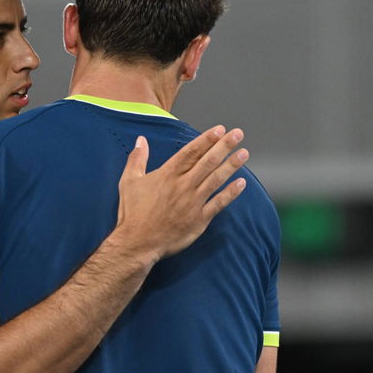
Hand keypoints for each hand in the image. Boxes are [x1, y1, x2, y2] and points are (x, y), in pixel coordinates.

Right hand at [113, 126, 248, 262]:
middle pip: (208, 162)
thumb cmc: (132, 213)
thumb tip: (140, 141)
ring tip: (244, 153)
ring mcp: (193, 202)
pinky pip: (219, 203)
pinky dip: (231, 193)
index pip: (191, 152)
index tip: (219, 129)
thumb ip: (137, 159)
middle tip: (238, 134)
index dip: (206, 139)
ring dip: (231, 165)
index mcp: (167, 175)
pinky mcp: (199, 219)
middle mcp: (183, 185)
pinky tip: (241, 183)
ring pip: (216, 179)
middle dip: (224, 146)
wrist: (138, 242)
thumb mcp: (129, 182)